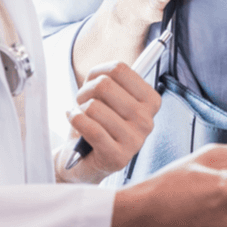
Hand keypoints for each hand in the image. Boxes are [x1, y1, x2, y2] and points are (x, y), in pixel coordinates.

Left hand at [55, 61, 161, 184]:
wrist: (84, 158)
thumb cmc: (97, 121)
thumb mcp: (106, 93)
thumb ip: (110, 76)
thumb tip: (106, 74)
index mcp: (151, 101)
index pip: (119, 69)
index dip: (98, 73)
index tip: (94, 85)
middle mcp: (147, 121)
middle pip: (104, 85)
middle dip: (85, 92)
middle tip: (84, 103)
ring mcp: (135, 141)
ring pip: (94, 107)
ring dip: (79, 109)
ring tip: (82, 117)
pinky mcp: (118, 157)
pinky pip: (91, 128)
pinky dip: (75, 121)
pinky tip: (75, 122)